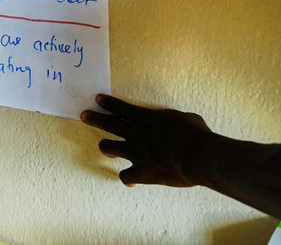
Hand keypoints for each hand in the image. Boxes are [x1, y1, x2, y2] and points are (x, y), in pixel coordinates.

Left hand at [81, 93, 212, 186]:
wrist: (196, 154)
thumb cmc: (196, 135)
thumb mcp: (187, 119)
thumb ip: (177, 120)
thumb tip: (182, 123)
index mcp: (147, 119)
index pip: (121, 108)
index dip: (108, 103)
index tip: (97, 99)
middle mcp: (136, 133)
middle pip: (108, 124)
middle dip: (94, 119)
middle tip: (84, 115)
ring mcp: (135, 152)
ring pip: (108, 147)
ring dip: (105, 148)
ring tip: (106, 149)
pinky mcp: (140, 172)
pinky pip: (125, 176)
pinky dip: (127, 179)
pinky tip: (130, 182)